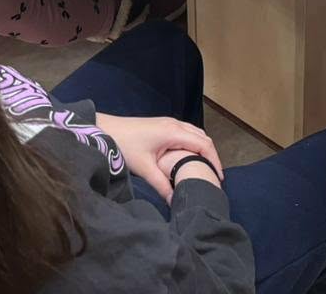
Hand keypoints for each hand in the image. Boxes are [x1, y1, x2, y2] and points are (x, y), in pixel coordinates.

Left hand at [96, 114, 222, 200]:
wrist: (106, 129)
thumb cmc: (125, 145)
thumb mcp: (144, 168)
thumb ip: (161, 185)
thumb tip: (174, 202)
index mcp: (174, 132)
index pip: (203, 145)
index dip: (214, 161)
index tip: (219, 178)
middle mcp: (175, 124)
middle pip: (203, 138)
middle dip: (211, 156)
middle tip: (214, 176)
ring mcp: (169, 123)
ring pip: (195, 134)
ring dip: (202, 149)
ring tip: (204, 168)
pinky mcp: (163, 125)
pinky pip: (186, 133)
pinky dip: (194, 144)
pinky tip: (189, 157)